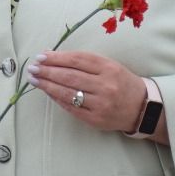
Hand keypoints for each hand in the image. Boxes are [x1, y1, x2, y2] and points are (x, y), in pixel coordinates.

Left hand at [25, 50, 149, 134]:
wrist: (142, 107)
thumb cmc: (120, 82)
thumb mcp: (108, 65)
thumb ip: (84, 61)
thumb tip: (52, 56)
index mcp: (109, 68)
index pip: (77, 60)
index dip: (56, 58)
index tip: (41, 56)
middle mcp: (105, 85)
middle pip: (69, 76)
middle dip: (47, 71)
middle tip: (32, 68)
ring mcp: (101, 104)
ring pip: (68, 93)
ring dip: (47, 85)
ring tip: (34, 79)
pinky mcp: (96, 119)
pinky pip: (71, 108)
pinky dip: (57, 99)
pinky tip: (47, 92)